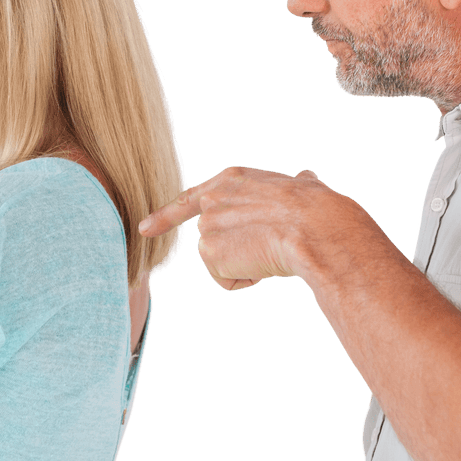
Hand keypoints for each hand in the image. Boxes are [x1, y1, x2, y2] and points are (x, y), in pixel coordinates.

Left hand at [138, 166, 327, 289]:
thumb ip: (295, 184)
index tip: (144, 229)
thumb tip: (307, 179)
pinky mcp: (210, 253)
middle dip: (239, 250)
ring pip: (223, 262)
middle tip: (270, 243)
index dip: (166, 217)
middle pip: (215, 240)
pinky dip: (248, 280)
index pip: (191, 200)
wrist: (313, 229)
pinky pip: (228, 280)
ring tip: (271, 251)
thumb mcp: (303, 186)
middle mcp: (212, 200)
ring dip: (247, 265)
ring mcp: (208, 227)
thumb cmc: (316, 209)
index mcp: (232, 179)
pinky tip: (264, 264)